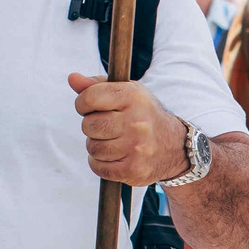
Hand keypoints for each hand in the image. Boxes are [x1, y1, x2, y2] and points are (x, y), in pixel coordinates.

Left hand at [70, 74, 186, 184]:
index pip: (89, 98)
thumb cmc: (145, 115)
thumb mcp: (129, 93)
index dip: (83, 104)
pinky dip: (100, 163)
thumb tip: (72, 78)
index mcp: (134, 97)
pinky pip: (98, 166)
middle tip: (107, 127)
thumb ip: (98, 85)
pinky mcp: (133, 170)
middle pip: (89, 125)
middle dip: (92, 127)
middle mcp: (136, 121)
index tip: (91, 108)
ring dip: (97, 146)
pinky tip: (114, 156)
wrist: (176, 148)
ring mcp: (136, 148)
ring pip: (92, 147)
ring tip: (113, 142)